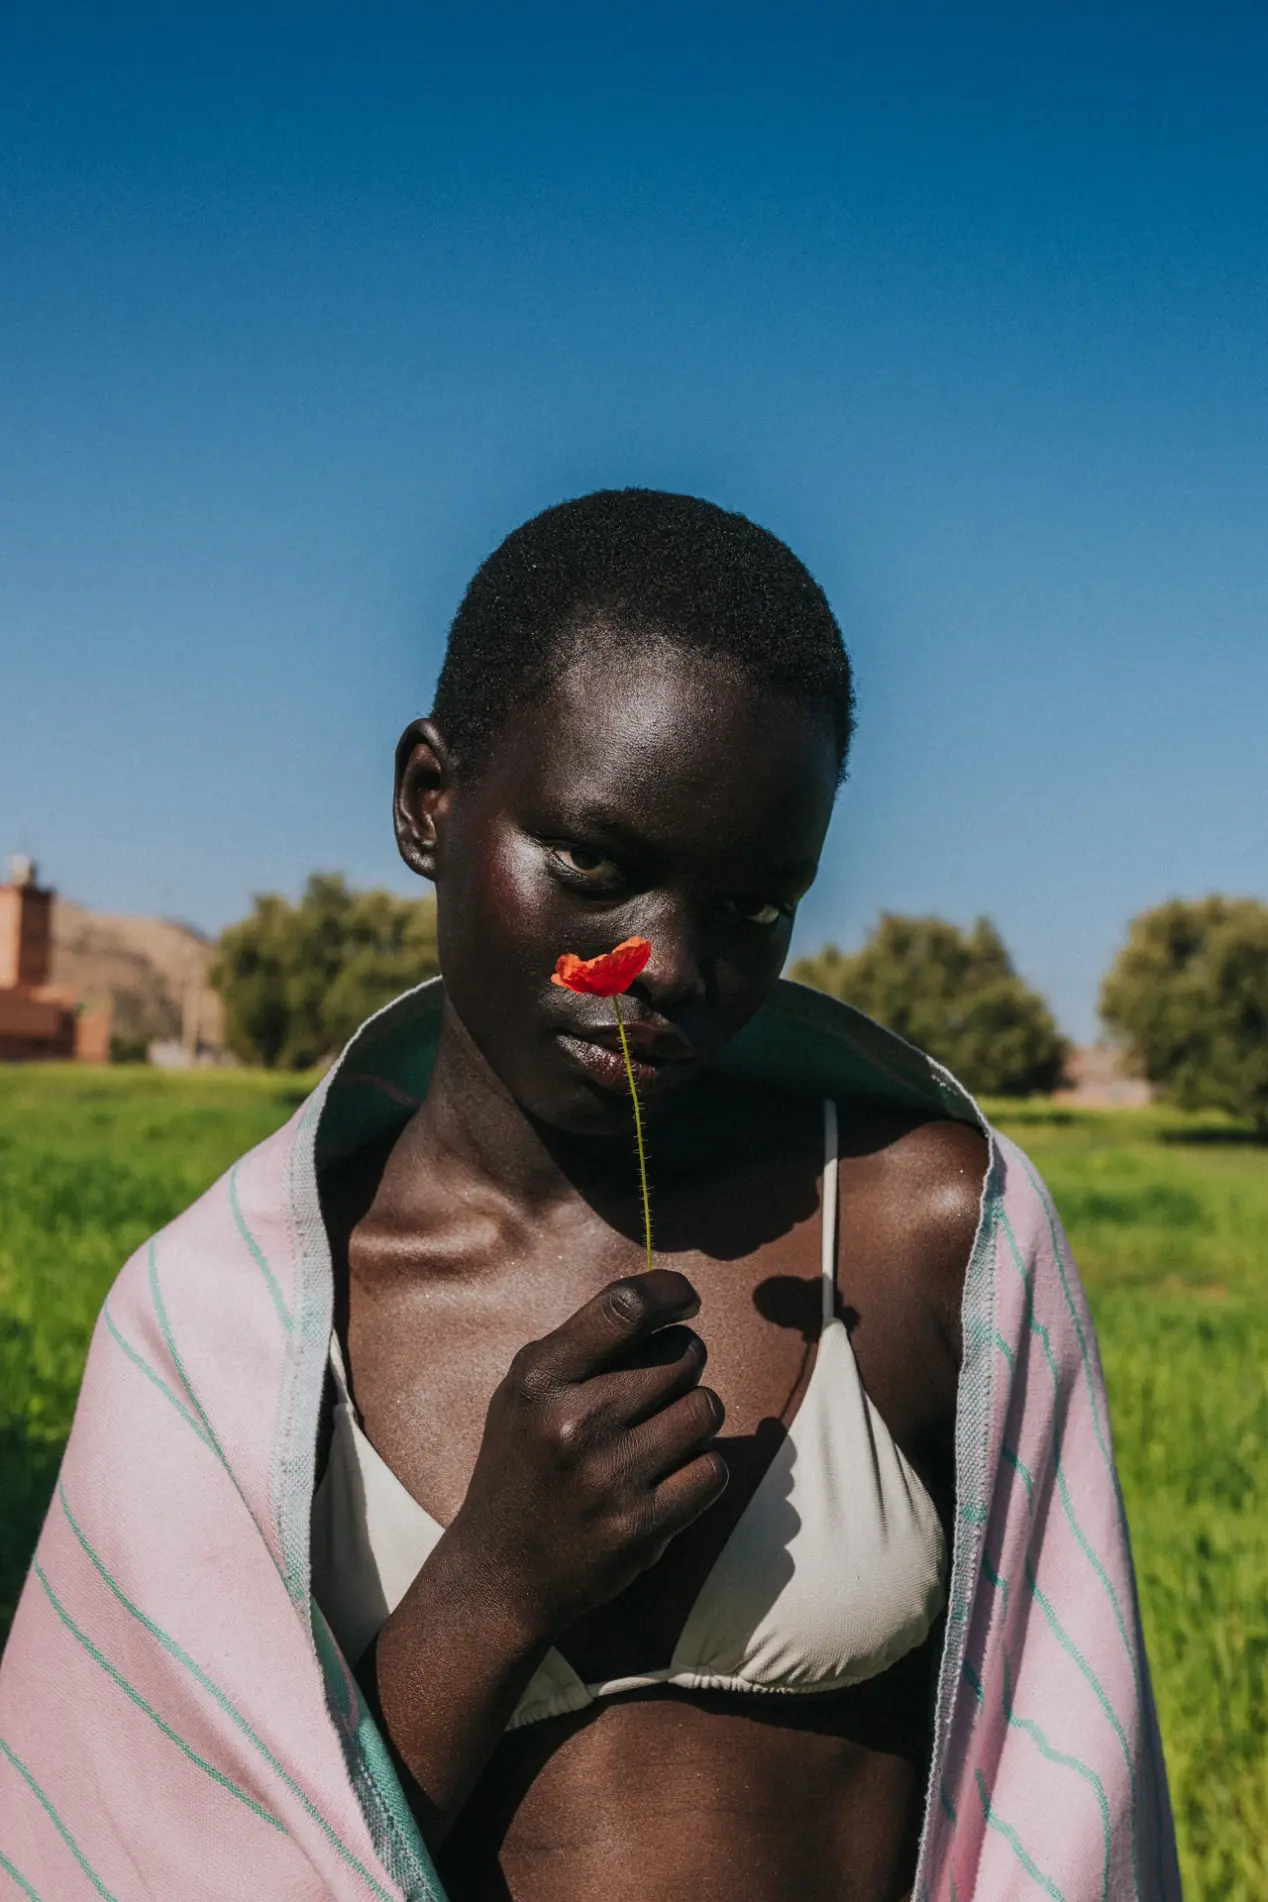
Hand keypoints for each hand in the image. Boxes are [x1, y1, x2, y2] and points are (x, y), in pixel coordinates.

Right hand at [444, 1268, 727, 1644]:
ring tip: (661, 1434)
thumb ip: (585, 1343)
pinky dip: (701, 1469)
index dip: (669, 1292)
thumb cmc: (523, 1464)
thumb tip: (667, 1299)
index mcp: (540, 1379)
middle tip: (660, 1387)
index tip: (687, 1300)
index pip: (625, 1308)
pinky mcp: (641, 1528)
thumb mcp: (527, 1391)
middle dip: (683, 1363)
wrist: (500, 1574)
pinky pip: (714, 1469)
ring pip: (706, 1409)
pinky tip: (668, 1477)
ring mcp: (610, 1478)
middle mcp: (573, 1424)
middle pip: (682, 1357)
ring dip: (694, 1417)